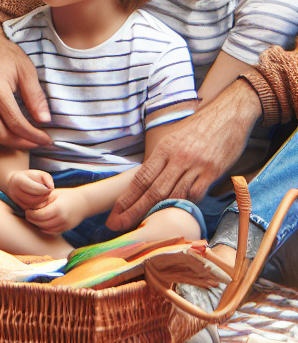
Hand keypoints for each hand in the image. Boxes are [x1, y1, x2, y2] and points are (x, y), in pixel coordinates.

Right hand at [0, 20, 50, 149]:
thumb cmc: (3, 54)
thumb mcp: (25, 70)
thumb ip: (35, 96)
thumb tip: (45, 120)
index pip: (17, 124)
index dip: (34, 136)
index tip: (47, 140)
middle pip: (2, 135)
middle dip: (23, 144)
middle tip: (38, 143)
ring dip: (8, 146)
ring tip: (24, 143)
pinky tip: (7, 138)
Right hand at [6, 168, 54, 210]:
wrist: (15, 182)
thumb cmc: (30, 177)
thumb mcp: (39, 173)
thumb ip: (47, 178)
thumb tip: (51, 188)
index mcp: (19, 180)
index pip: (33, 188)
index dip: (44, 189)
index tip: (49, 188)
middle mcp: (15, 191)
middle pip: (33, 199)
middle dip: (43, 197)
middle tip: (48, 193)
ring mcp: (17, 200)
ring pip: (33, 205)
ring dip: (42, 202)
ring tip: (45, 196)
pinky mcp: (21, 207)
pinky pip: (33, 209)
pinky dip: (39, 206)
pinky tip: (41, 200)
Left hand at [25, 188, 87, 235]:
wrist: (83, 202)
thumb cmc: (66, 195)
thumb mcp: (53, 193)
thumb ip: (42, 201)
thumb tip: (31, 208)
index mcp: (57, 208)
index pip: (40, 215)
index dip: (31, 214)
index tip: (26, 211)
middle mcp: (61, 219)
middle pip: (42, 224)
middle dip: (32, 220)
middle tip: (28, 215)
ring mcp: (65, 225)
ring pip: (46, 229)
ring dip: (38, 225)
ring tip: (34, 218)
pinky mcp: (66, 229)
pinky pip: (52, 232)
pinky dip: (45, 229)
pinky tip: (42, 222)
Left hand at [106, 80, 260, 231]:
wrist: (228, 115)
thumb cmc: (200, 129)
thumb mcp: (175, 139)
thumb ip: (163, 160)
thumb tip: (150, 181)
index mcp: (164, 149)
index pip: (141, 177)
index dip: (127, 197)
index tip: (115, 212)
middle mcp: (176, 157)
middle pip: (153, 190)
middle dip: (134, 210)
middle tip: (120, 225)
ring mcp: (195, 165)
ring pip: (172, 194)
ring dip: (157, 212)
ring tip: (144, 227)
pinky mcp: (212, 172)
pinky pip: (196, 194)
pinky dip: (185, 204)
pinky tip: (177, 213)